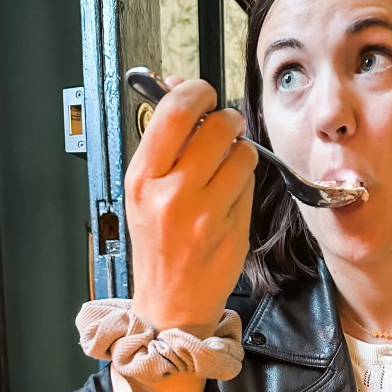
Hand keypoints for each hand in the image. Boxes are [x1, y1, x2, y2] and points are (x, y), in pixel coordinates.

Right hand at [125, 76, 257, 340]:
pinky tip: (229, 192)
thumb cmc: (158, 246)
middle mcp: (172, 193)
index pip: (174, 112)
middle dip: (226, 117)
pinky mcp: (234, 228)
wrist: (172, 303)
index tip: (201, 92)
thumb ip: (161, 142)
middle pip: (216, 126)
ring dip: (240, 149)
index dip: (195, 91)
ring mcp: (206, 212)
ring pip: (241, 152)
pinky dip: (244, 179)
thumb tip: (175, 89)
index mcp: (143, 178)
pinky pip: (249, 183)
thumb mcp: (143, 191)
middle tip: (224, 124)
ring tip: (226, 163)